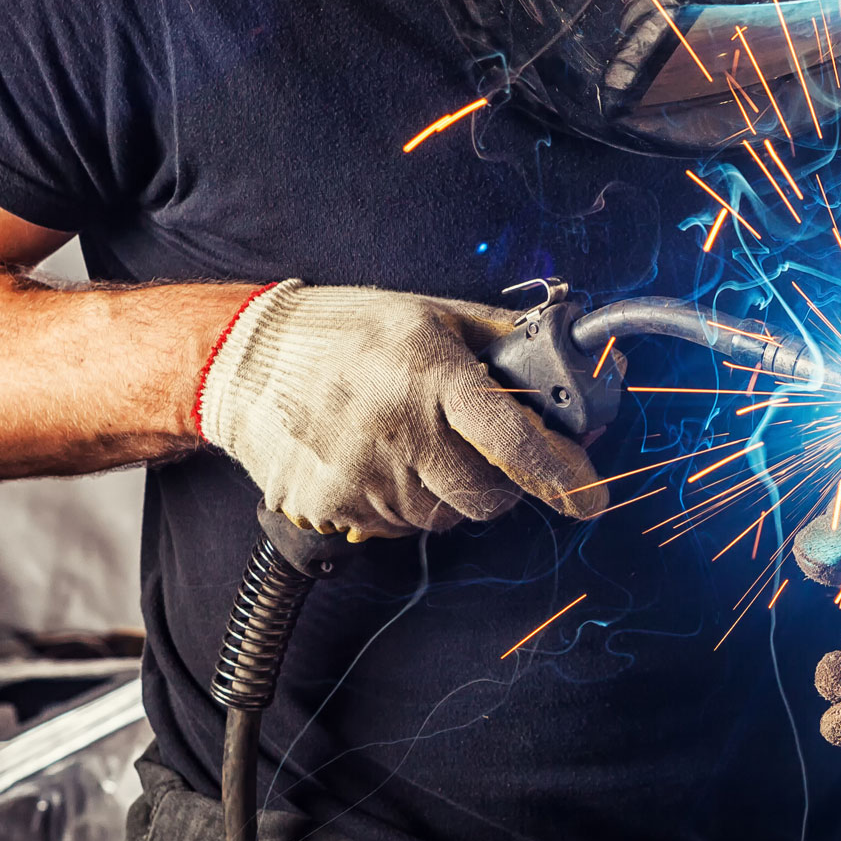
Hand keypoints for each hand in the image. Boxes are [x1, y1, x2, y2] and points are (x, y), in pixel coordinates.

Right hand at [195, 281, 607, 540]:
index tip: (592, 497)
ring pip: (441, 516)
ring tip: (414, 443)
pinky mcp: (331, 505)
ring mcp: (362, 473)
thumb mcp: (431, 313)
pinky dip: (403, 504)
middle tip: (485, 455)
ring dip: (447, 492)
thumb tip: (572, 364)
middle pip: (485, 496)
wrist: (248, 359)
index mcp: (431, 374)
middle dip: (502, 485)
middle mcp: (398, 428)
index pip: (513, 439)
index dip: (561, 473)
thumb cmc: (348, 330)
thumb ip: (503, 341)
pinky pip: (396, 527)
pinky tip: (379, 460)